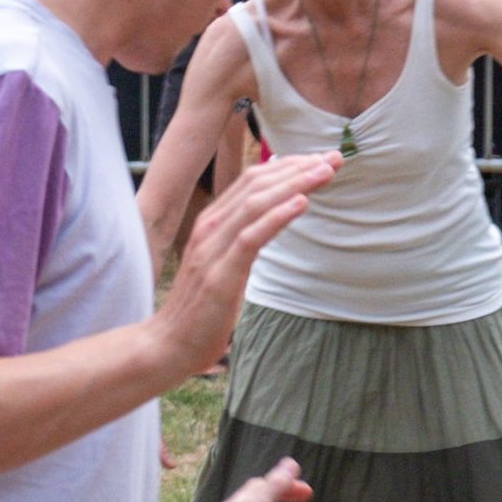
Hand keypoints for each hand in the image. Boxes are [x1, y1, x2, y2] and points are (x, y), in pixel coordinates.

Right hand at [151, 151, 339, 378]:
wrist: (168, 342)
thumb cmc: (199, 308)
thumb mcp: (221, 265)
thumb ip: (241, 242)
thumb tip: (271, 226)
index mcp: (210, 224)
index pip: (250, 182)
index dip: (286, 167)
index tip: (319, 161)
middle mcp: (209, 228)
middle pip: (256, 186)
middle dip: (297, 169)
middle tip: (333, 158)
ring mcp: (212, 249)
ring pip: (256, 204)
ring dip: (294, 185)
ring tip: (325, 172)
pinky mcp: (220, 274)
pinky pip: (251, 238)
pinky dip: (277, 217)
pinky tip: (301, 202)